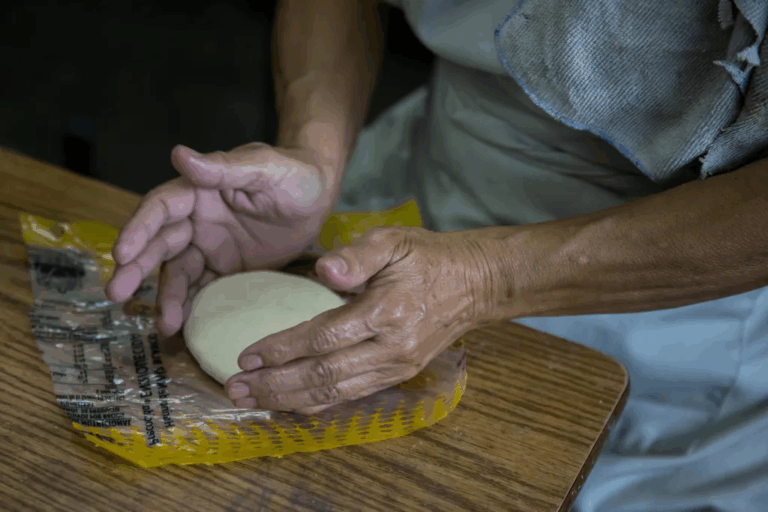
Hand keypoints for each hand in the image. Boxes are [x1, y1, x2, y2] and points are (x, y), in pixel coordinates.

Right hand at [105, 142, 337, 336]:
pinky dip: (189, 307)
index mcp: (199, 190)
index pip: (160, 208)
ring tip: (163, 324)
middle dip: (136, 268)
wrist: (320, 195)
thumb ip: (223, 168)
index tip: (122, 253)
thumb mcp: (264, 168)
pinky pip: (202, 289)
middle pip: (159, 244)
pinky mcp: (225, 269)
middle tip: (115, 293)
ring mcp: (209, 246)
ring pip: (178, 273)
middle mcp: (196, 219)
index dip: (139, 229)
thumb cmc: (295, 173)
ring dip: (166, 297)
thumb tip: (178, 154)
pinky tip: (181, 327)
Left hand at [224, 227, 499, 414]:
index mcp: (386, 312)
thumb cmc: (427, 257)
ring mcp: (396, 368)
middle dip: (275, 385)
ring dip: (289, 400)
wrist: (475, 284)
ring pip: (335, 393)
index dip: (282, 349)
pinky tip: (289, 406)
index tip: (246, 355)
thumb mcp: (393, 241)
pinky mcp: (398, 376)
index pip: (324, 338)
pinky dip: (317, 405)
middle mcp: (391, 348)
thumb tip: (324, 271)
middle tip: (235, 388)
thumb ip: (357, 255)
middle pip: (324, 376)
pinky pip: (351, 396)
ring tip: (251, 400)